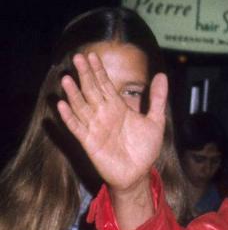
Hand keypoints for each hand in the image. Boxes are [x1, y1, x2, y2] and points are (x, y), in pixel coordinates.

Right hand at [56, 51, 165, 195]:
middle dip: (85, 75)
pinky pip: (77, 127)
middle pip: (91, 91)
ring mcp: (95, 127)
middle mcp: (104, 114)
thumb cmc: (145, 149)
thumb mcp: (156, 122)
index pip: (105, 85)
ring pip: (81, 106)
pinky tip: (62, 105)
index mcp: (117, 108)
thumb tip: (162, 75)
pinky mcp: (89, 142)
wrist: (138, 174)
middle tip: (78, 57)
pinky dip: (69, 117)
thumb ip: (157, 99)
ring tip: (66, 79)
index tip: (91, 55)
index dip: (98, 71)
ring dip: (73, 94)